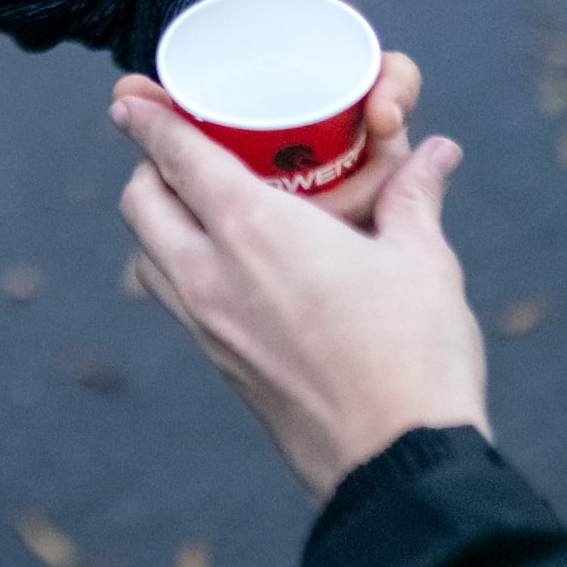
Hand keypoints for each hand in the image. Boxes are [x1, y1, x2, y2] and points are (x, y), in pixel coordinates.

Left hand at [110, 77, 487, 500]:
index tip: (130, 101)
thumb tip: (435, 153)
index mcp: (252, 229)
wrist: (400, 465)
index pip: (177, 157)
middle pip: (140, 204)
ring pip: (147, 257)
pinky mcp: (221, 367)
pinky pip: (176, 301)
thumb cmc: (413, 356)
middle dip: (148, 169)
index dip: (150, 121)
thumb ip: (414, 198)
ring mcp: (208, 328)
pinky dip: (181, 269)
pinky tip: (231, 269)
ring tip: (200, 207)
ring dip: (159, 223)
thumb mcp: (422, 261)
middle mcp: (211, 274)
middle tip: (181, 152)